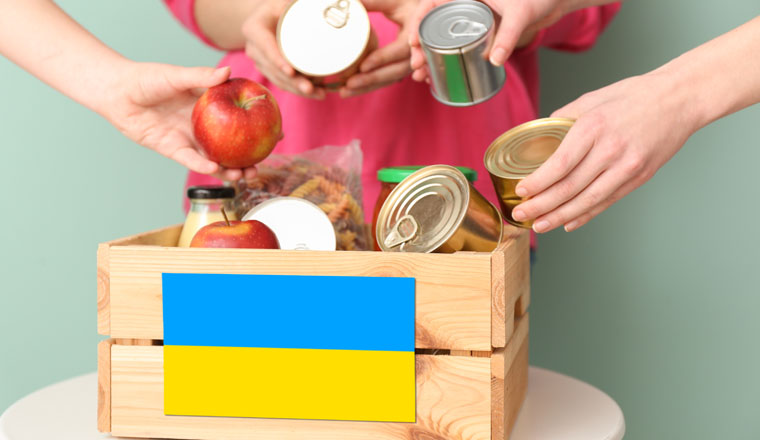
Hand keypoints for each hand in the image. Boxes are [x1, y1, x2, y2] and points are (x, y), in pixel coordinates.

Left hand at [104, 62, 255, 181]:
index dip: (259, 125)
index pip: (241, 117)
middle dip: (250, 156)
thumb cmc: (146, 79)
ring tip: (245, 174)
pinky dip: (203, 164)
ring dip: (231, 168)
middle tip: (264, 162)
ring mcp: (189, 138)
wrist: (117, 92)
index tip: (278, 132)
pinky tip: (215, 167)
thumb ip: (200, 77)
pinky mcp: (172, 149)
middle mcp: (203, 124)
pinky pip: (191, 159)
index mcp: (210, 105)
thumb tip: (228, 72)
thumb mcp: (175, 75)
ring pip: (216, 157)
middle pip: (232, 143)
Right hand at [241, 0, 325, 98]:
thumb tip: (320, 8)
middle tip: (311, 88)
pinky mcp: (269, 71)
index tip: (291, 71)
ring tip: (319, 93)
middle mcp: (254, 48)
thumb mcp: (283, 3)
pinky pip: (283, 83)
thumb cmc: (278, 7)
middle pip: (273, 69)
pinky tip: (316, 93)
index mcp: (254, 29)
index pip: (266, 47)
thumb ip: (292, 6)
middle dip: (292, 82)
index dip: (278, 61)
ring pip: (278, 80)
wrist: (268, 16)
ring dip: (298, 90)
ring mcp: (260, 62)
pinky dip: (298, 89)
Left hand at [340, 0, 416, 97]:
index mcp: (417, 32)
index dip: (383, 58)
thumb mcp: (395, 1)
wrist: (423, 16)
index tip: (364, 65)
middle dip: (372, 79)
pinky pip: (387, 80)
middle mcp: (417, 51)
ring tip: (345, 91)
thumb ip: (375, 1)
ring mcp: (411, 63)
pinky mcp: (402, 68)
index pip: (401, 49)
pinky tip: (352, 90)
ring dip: (369, 87)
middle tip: (350, 83)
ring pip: (390, 79)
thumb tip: (353, 2)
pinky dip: (371, 86)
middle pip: (396, 70)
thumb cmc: (408, 5)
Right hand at [409, 0, 566, 81]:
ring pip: (440, 37)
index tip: (413, 41)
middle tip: (417, 66)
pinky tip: (436, 75)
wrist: (552, 2)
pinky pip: (455, 46)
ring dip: (428, 57)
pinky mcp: (477, 33)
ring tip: (421, 77)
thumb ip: (507, 37)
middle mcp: (464, 4)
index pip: (432, 2)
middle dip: (419, 46)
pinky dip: (444, 60)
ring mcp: (469, 19)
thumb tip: (495, 61)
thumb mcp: (519, 15)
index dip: (418, 20)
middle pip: (431, 24)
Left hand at [510, 71, 697, 232]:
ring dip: (559, 216)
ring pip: (587, 200)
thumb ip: (563, 117)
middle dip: (541, 205)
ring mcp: (627, 167)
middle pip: (569, 187)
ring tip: (539, 225)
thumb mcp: (592, 98)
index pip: (559, 164)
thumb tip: (538, 135)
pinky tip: (567, 223)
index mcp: (594, 127)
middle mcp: (610, 150)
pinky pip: (607, 201)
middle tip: (521, 214)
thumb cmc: (634, 95)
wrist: (680, 99)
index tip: (521, 191)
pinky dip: (585, 215)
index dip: (538, 182)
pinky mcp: (639, 177)